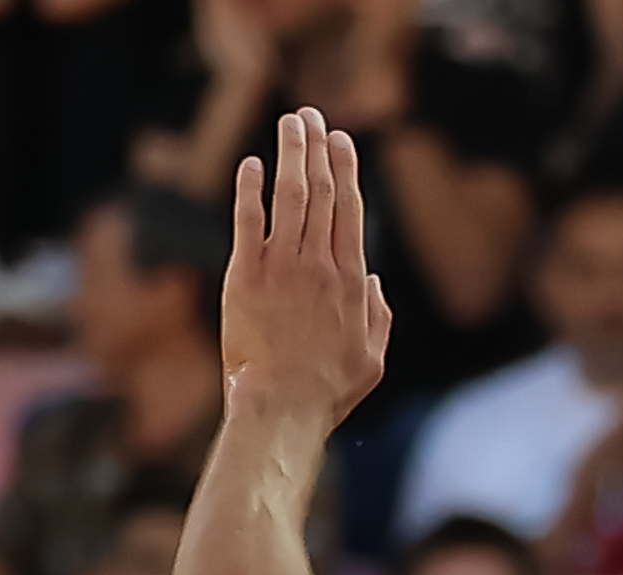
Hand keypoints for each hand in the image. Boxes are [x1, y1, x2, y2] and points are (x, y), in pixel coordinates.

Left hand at [219, 110, 393, 434]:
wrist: (281, 410)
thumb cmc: (327, 393)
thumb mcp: (373, 361)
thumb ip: (378, 316)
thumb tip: (373, 283)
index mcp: (351, 281)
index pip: (349, 209)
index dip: (345, 169)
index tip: (341, 140)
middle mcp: (319, 265)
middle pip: (322, 192)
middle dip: (318, 148)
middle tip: (311, 117)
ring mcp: (281, 268)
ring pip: (290, 196)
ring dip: (291, 154)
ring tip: (290, 123)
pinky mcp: (245, 277)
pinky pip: (247, 221)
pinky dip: (250, 189)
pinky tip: (252, 165)